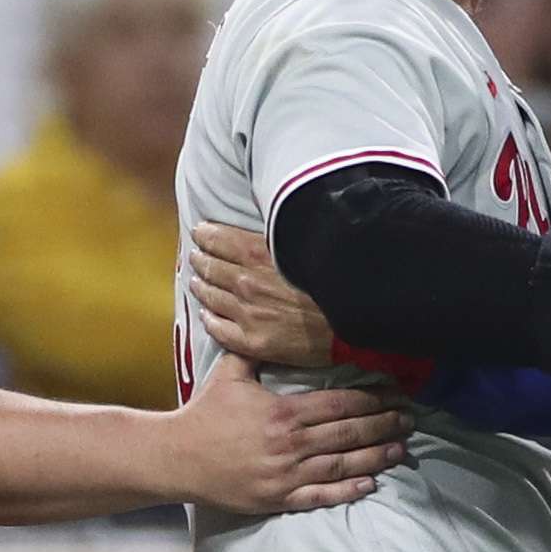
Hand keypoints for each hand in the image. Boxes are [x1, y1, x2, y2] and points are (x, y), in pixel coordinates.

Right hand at [170, 352, 408, 513]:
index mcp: (283, 412)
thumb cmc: (205, 413)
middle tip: (409, 419)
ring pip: (342, 464)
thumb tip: (273, 320)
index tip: (394, 394)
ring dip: (376, 456)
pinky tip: (370, 483)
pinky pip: (321, 496)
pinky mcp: (278, 498)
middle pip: (349, 433)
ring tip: (400, 448)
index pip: (340, 403)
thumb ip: (258, 348)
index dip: (373, 399)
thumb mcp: (231, 372)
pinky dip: (348, 490)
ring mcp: (285, 474)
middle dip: (384, 425)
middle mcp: (289, 444)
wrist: (177, 457)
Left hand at [191, 223, 335, 367]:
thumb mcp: (302, 244)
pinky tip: (206, 315)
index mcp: (257, 254)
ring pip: (210, 297)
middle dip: (200, 260)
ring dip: (200, 286)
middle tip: (196, 257)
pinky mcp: (252, 341)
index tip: (200, 233)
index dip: (205, 235)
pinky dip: (208, 319)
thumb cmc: (333, 279)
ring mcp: (246, 313)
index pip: (217, 239)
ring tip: (196, 282)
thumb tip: (260, 210)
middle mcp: (246, 282)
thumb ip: (275, 235)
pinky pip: (218, 329)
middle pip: (210, 267)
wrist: (354, 319)